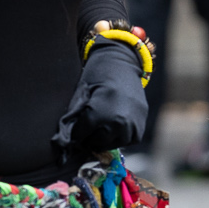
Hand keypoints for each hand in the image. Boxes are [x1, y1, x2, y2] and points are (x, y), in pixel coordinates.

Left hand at [51, 36, 148, 156]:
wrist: (122, 63)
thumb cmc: (97, 76)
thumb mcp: (81, 95)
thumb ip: (75, 117)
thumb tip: (66, 139)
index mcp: (98, 113)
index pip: (80, 136)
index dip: (75, 133)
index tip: (75, 130)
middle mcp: (117, 122)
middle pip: (97, 142)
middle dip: (89, 137)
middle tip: (88, 130)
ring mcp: (132, 124)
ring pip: (114, 144)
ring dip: (106, 139)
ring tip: (101, 129)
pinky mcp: (142, 123)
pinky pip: (130, 139)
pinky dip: (122, 136)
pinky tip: (115, 127)